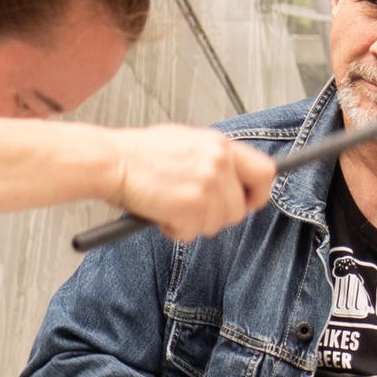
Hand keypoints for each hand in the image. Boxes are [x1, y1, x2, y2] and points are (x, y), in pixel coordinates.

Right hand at [111, 127, 276, 241]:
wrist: (111, 161)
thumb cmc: (139, 154)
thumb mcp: (186, 143)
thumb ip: (213, 160)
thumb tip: (233, 183)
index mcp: (220, 145)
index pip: (265, 172)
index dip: (258, 194)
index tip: (248, 203)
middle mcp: (219, 163)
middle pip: (238, 210)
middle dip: (214, 217)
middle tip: (190, 210)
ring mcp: (206, 185)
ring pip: (215, 225)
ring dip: (191, 224)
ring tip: (168, 205)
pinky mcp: (190, 205)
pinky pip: (191, 233)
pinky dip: (174, 230)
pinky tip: (160, 212)